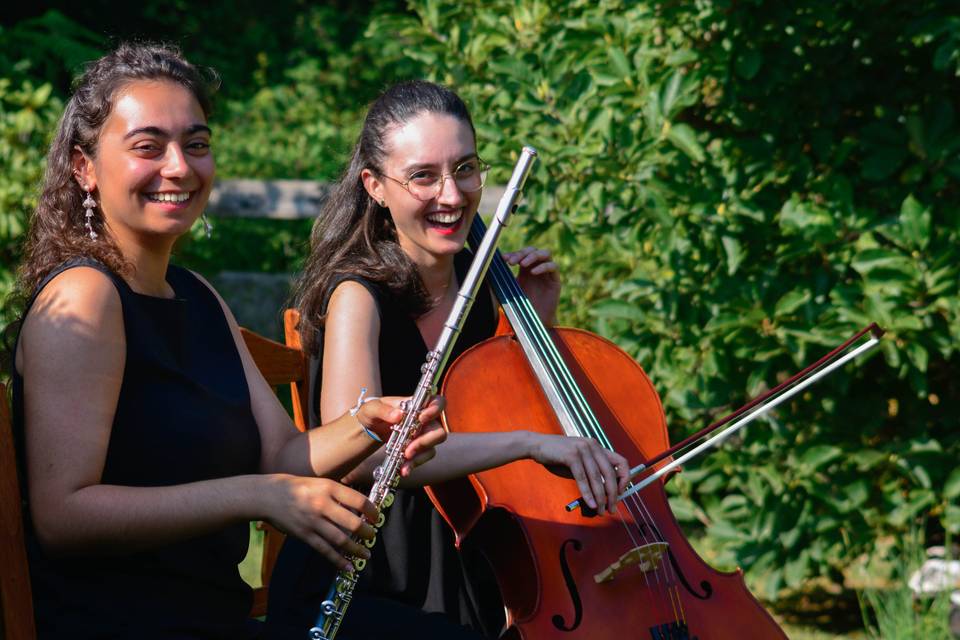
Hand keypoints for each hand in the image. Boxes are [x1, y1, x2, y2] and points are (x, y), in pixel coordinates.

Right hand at [263, 475, 377, 570]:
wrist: (268, 495)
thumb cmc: (297, 487)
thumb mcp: (319, 483)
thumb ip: (337, 494)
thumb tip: (358, 509)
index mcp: (328, 487)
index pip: (358, 500)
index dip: (371, 511)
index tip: (376, 517)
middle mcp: (322, 504)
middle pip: (352, 522)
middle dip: (366, 532)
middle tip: (372, 536)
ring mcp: (312, 521)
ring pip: (340, 539)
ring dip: (356, 549)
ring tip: (365, 554)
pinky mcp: (304, 534)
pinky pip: (325, 550)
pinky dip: (338, 560)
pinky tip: (348, 566)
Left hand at [356, 395, 447, 476]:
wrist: (369, 429)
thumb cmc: (373, 413)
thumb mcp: (372, 408)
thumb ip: (383, 410)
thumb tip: (398, 415)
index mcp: (417, 405)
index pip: (438, 402)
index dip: (435, 409)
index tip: (422, 418)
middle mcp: (425, 420)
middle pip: (439, 430)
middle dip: (425, 441)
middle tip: (409, 449)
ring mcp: (423, 435)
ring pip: (432, 446)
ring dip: (419, 455)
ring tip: (404, 461)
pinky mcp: (419, 449)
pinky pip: (423, 457)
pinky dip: (414, 464)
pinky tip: (403, 469)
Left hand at [503, 246, 560, 325]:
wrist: (533, 322)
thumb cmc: (520, 307)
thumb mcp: (508, 291)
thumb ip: (502, 281)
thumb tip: (488, 270)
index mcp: (525, 269)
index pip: (521, 254)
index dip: (513, 254)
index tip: (503, 259)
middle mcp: (537, 268)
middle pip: (533, 250)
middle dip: (522, 253)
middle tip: (512, 262)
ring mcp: (547, 273)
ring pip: (545, 253)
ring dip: (533, 256)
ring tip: (523, 264)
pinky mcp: (555, 280)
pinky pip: (553, 266)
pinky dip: (543, 267)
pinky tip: (533, 273)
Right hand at [527, 434, 628, 514]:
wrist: (537, 446)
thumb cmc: (558, 457)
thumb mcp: (579, 463)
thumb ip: (591, 473)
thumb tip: (605, 494)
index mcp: (598, 447)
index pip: (621, 462)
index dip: (625, 479)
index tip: (620, 493)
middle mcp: (593, 446)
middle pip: (610, 473)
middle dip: (613, 494)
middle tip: (611, 509)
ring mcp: (582, 450)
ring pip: (597, 478)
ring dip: (600, 497)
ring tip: (601, 511)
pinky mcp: (571, 456)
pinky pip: (582, 478)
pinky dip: (587, 493)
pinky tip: (590, 503)